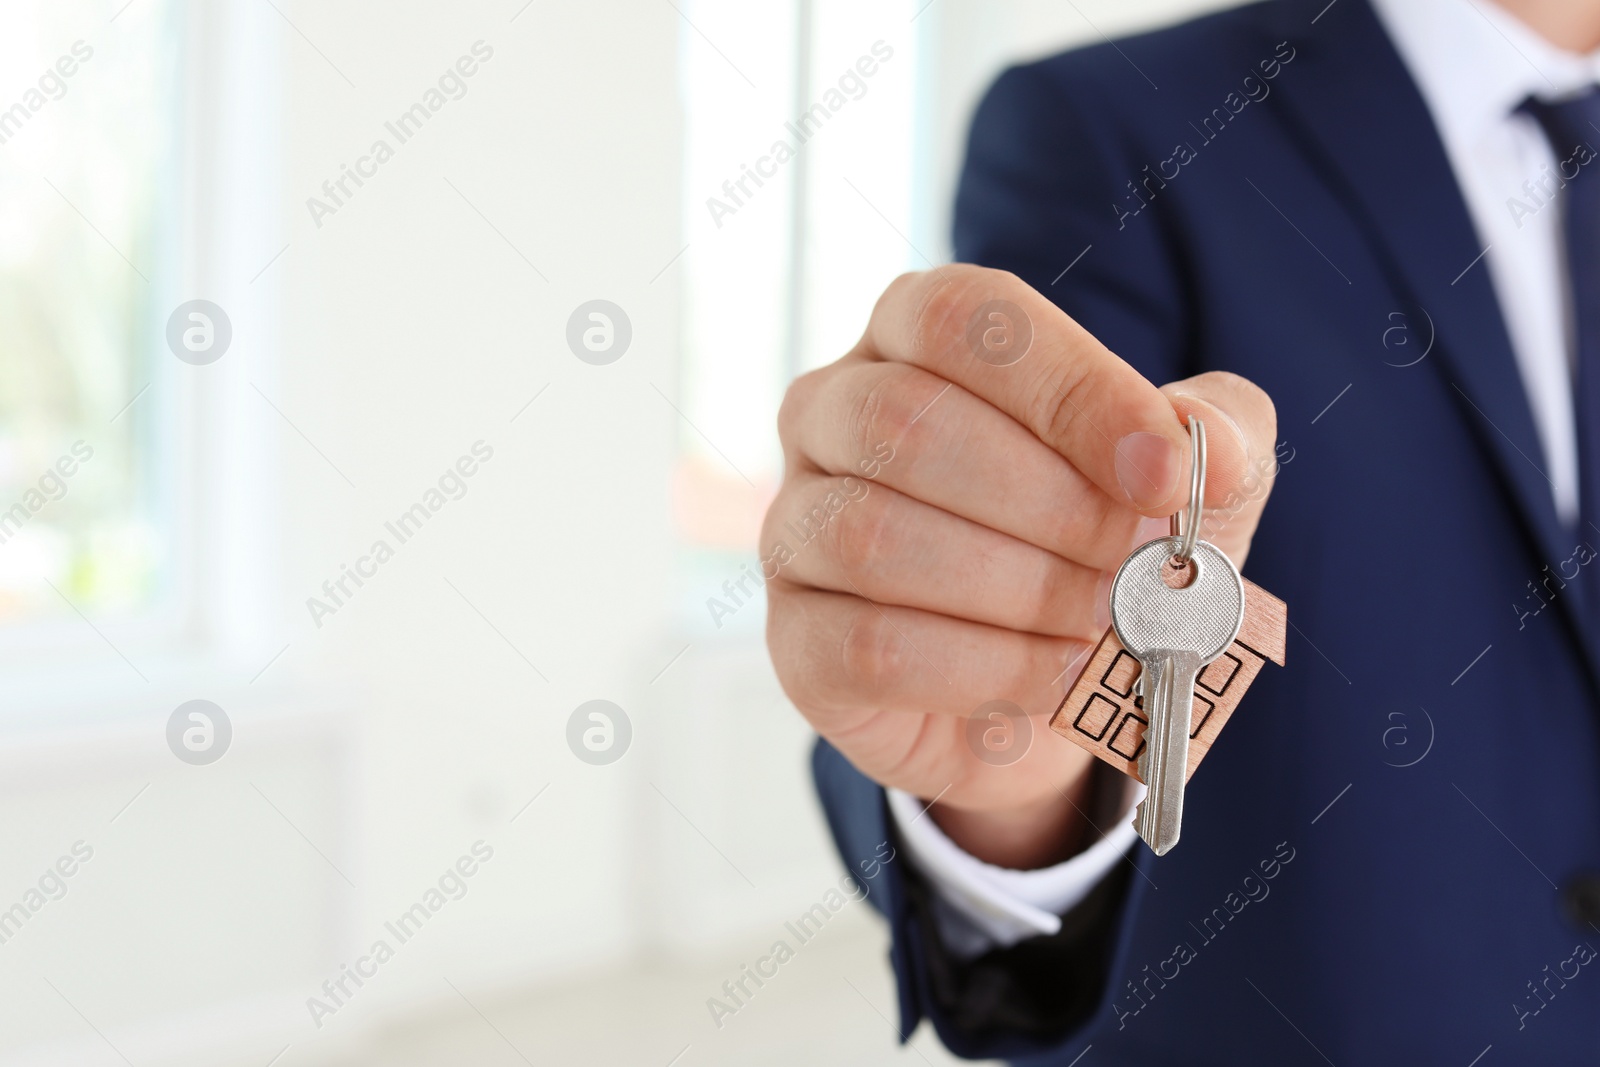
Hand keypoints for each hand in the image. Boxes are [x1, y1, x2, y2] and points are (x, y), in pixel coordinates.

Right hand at [764, 266, 1277, 867]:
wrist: (1040, 686)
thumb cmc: (1097, 545)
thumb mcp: (1179, 474)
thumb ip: (1214, 433)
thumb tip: (1207, 450)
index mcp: (912, 335)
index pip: (965, 320)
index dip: (1070, 390)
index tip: (1163, 472)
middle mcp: (830, 412)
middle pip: (908, 422)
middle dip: (1050, 504)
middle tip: (1135, 562)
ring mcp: (795, 524)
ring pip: (876, 537)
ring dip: (1018, 590)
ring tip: (1101, 622)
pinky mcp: (796, 639)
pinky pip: (868, 646)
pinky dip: (983, 669)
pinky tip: (1053, 677)